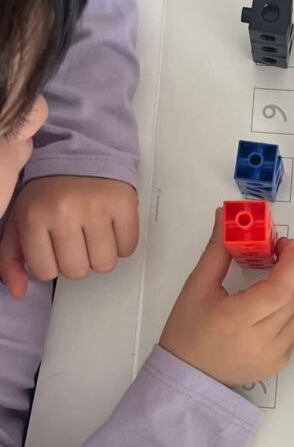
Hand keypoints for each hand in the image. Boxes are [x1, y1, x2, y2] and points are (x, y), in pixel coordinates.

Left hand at [0, 176, 138, 298]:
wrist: (81, 155)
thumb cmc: (50, 192)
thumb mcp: (21, 221)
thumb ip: (11, 257)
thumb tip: (17, 291)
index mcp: (34, 216)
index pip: (45, 272)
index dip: (51, 264)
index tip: (53, 248)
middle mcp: (64, 211)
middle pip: (77, 271)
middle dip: (77, 260)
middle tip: (75, 240)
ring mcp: (96, 208)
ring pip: (104, 264)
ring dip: (100, 255)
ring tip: (93, 235)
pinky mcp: (124, 204)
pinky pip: (128, 248)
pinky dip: (121, 245)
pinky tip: (111, 229)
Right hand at [160, 209, 293, 386]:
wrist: (187, 376)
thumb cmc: (187, 330)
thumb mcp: (197, 287)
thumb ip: (217, 250)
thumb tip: (226, 216)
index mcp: (236, 320)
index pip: (280, 288)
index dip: (291, 261)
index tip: (286, 244)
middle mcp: (261, 341)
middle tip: (282, 254)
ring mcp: (274, 355)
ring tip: (283, 274)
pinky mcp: (279, 363)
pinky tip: (276, 300)